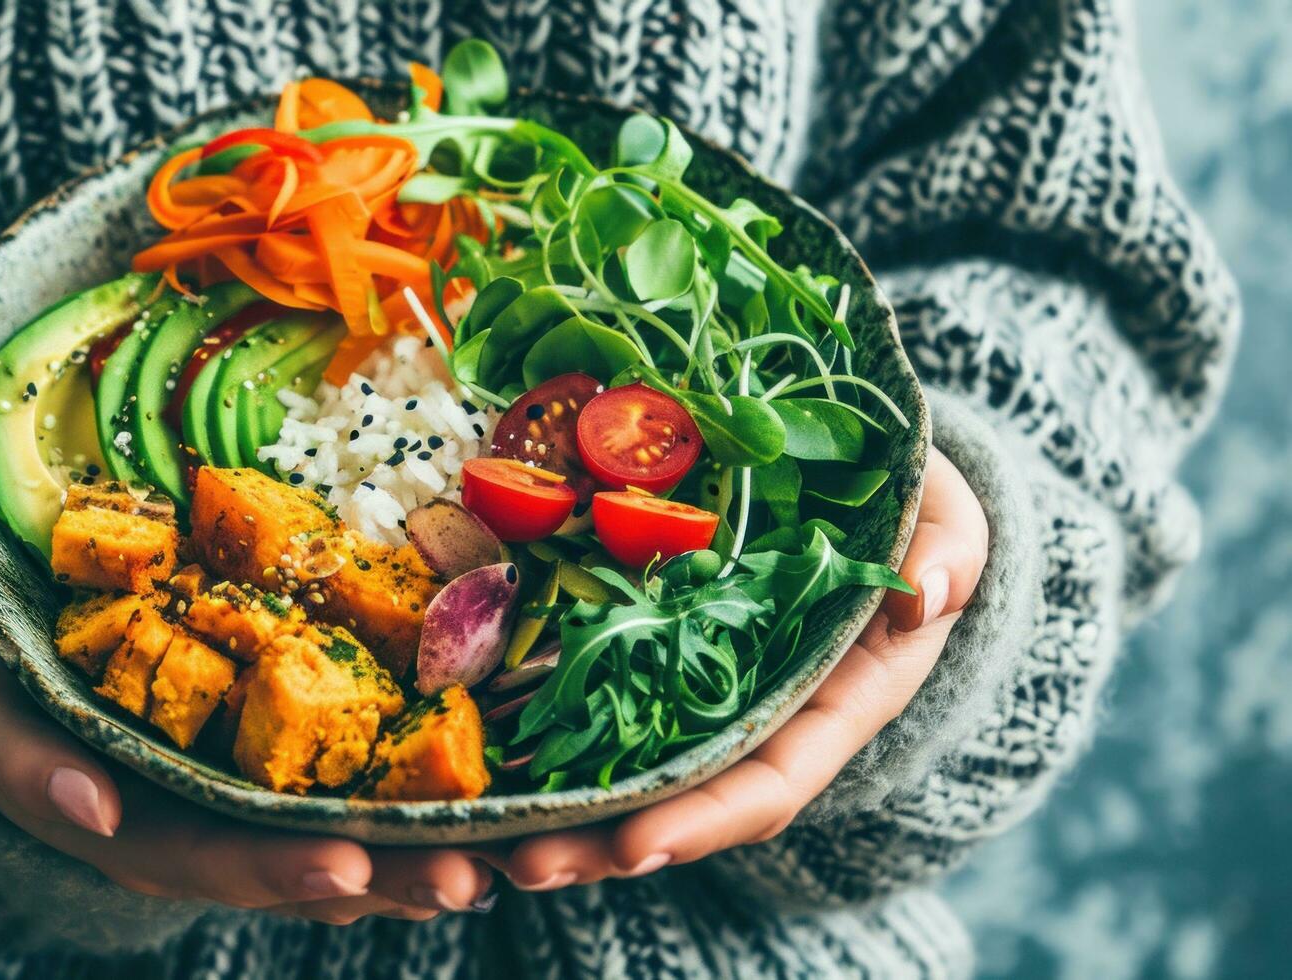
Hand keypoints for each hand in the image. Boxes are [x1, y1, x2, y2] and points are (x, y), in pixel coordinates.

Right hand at [0, 640, 493, 923]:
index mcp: (151, 835)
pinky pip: (370, 786)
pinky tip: (495, 799)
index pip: (223, 863)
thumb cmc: (6, 701)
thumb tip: (98, 810)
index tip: (347, 864)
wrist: (29, 680)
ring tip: (509, 855)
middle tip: (464, 877)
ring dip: (432, 850)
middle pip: (315, 869)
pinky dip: (432, 798)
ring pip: (360, 840)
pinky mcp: (299, 759)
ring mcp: (265, 803)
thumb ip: (32, 770)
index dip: (284, 869)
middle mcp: (222, 834)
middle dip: (392, 878)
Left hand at [494, 447, 988, 888]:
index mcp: (833, 705)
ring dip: (559, 812)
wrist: (863, 485)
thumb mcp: (950, 520)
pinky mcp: (651, 653)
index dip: (706, 820)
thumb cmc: (912, 508)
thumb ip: (951, 554)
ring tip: (482, 841)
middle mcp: (760, 718)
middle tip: (524, 861)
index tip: (639, 847)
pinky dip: (543, 741)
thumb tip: (929, 596)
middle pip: (679, 802)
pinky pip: (595, 704)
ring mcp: (699, 692)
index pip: (770, 783)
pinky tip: (480, 762)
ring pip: (625, 770)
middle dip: (604, 841)